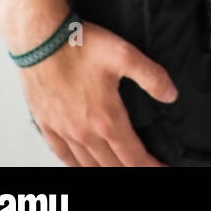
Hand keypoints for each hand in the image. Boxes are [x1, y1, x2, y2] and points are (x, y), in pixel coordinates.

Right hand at [20, 20, 176, 166]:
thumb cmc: (78, 45)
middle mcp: (84, 132)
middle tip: (144, 168)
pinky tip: (82, 165)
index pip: (133, 157)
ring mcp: (63, 131)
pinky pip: (63, 156)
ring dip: (106, 171)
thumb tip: (171, 94)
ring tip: (119, 169)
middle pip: (112, 166)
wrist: (40, 39)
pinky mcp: (47, 124)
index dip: (151, 166)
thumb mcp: (124, 54)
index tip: (163, 169)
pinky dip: (76, 165)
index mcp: (106, 119)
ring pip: (88, 165)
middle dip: (131, 170)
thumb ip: (151, 76)